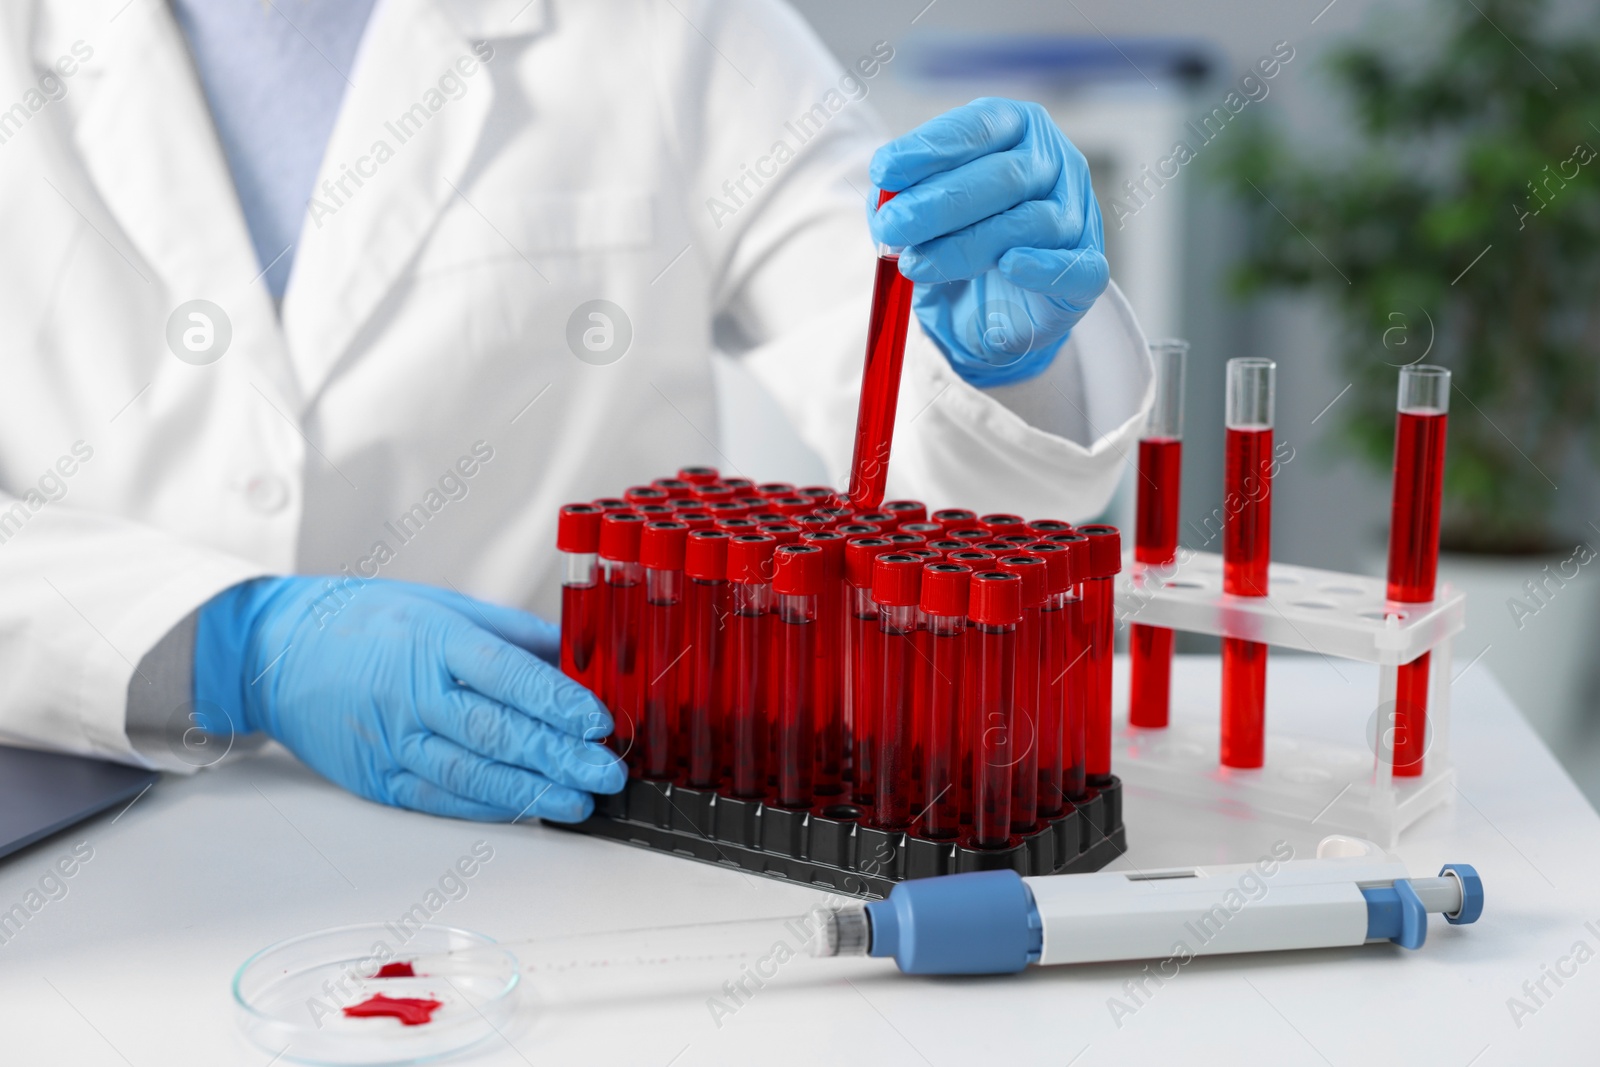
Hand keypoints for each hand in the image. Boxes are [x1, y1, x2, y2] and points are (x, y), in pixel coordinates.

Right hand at [193, 577, 623, 821]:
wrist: (275, 652)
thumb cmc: (364, 622)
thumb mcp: (444, 605)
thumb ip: (513, 635)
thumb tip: (575, 659)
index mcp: (433, 641)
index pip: (507, 675)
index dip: (558, 701)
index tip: (599, 720)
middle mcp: (412, 694)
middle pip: (497, 732)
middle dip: (560, 757)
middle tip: (605, 772)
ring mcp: (392, 741)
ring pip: (472, 774)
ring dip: (532, 792)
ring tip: (578, 800)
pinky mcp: (377, 778)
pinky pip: (441, 798)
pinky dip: (488, 807)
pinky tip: (527, 810)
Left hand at [868, 97, 1108, 386]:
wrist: (992, 309)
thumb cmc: (959, 241)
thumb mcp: (922, 214)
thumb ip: (903, 200)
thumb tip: (882, 201)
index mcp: (1016, 130)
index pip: (977, 128)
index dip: (929, 149)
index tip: (883, 172)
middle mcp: (1055, 163)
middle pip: (1004, 175)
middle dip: (939, 202)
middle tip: (892, 226)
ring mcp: (1077, 216)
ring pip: (1029, 223)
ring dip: (965, 244)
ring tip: (916, 264)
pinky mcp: (1086, 273)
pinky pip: (1074, 267)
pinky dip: (1041, 266)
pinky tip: (1009, 266)